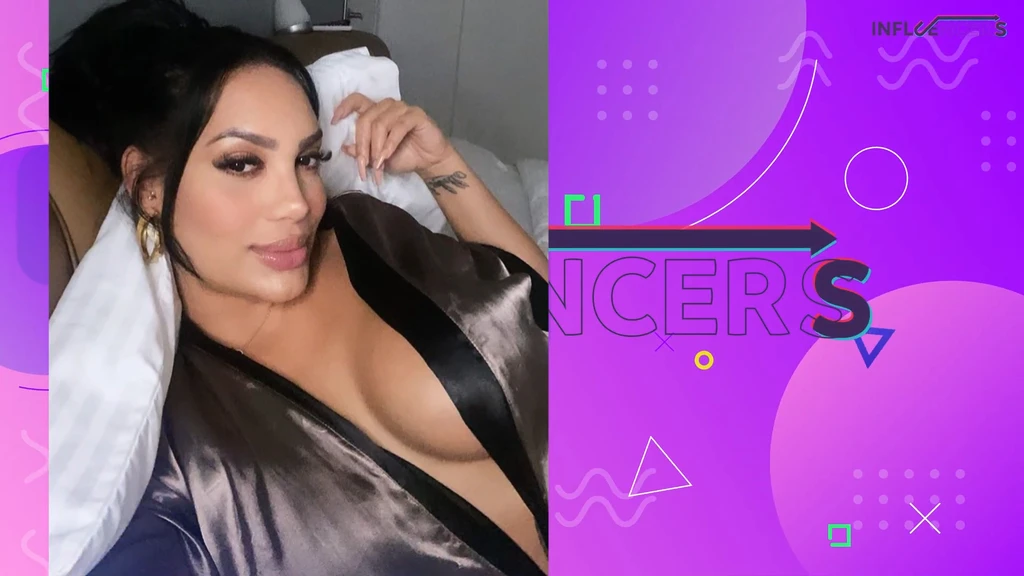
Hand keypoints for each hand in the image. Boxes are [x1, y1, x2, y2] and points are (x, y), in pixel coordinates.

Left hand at [331, 93, 453, 184]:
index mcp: (377, 112)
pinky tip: (386, 157)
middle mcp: (388, 107)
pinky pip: (397, 127)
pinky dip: (389, 144)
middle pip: (366, 118)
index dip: (344, 107)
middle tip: (362, 165)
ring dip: (376, 147)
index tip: (334, 121)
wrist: (429, 162)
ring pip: (380, 123)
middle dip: (362, 144)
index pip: (357, 100)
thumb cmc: (403, 157)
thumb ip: (362, 151)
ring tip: (377, 165)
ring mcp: (402, 109)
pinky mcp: (416, 115)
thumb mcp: (377, 158)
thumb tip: (344, 148)